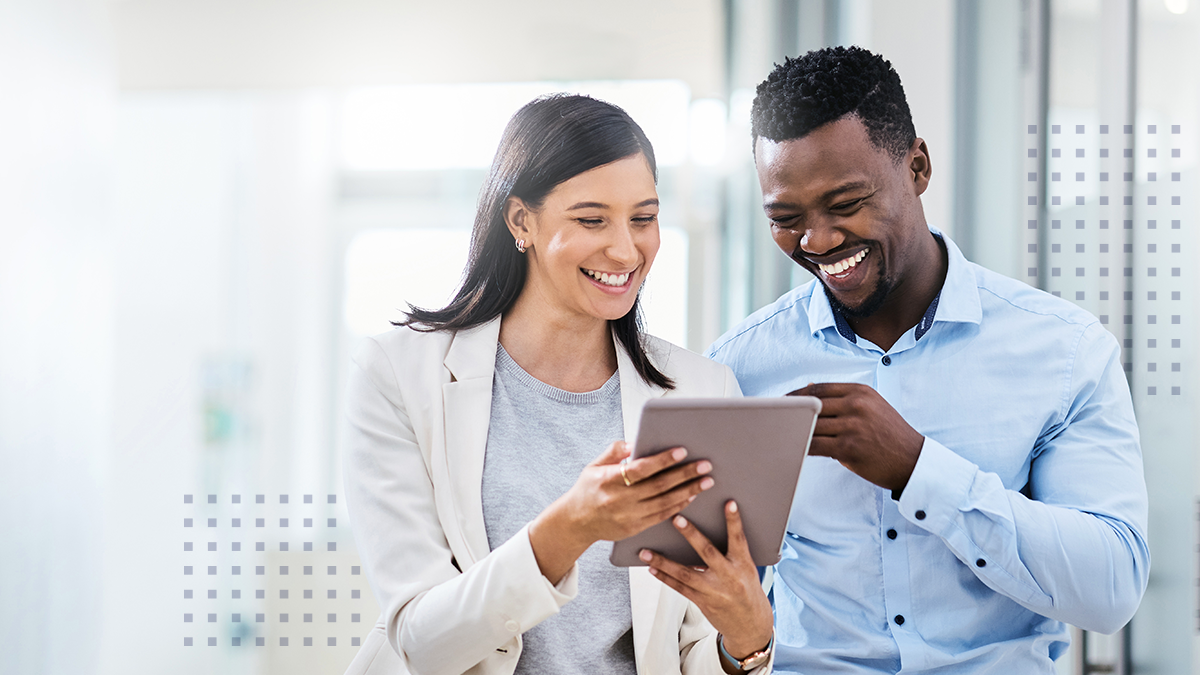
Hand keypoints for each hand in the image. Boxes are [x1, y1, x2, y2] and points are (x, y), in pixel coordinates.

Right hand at [529, 441, 713, 583]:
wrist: (576, 522)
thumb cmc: (588, 489)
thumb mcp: (594, 466)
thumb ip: (613, 452)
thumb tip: (634, 442)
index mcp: (609, 480)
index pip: (641, 469)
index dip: (662, 460)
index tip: (682, 451)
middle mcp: (620, 500)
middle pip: (659, 486)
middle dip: (685, 475)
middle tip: (705, 465)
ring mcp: (629, 516)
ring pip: (665, 503)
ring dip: (688, 491)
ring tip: (706, 481)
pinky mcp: (635, 528)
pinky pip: (662, 516)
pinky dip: (678, 506)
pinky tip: (691, 496)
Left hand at [640, 501, 772, 667]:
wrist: (750, 624)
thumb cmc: (747, 591)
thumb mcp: (747, 569)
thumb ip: (732, 552)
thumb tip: (708, 529)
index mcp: (743, 565)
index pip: (739, 539)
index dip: (734, 521)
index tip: (729, 503)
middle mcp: (728, 576)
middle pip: (707, 552)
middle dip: (691, 534)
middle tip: (676, 518)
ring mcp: (714, 590)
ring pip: (685, 573)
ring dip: (663, 562)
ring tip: (645, 552)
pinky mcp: (702, 602)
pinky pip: (680, 588)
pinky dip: (664, 578)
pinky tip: (652, 569)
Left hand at [790, 382, 923, 492]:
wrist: (912, 460)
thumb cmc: (889, 435)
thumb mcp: (872, 407)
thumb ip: (843, 399)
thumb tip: (810, 391)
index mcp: (860, 391)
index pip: (818, 389)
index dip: (796, 395)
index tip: (782, 402)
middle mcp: (856, 405)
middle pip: (811, 405)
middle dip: (791, 412)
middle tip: (774, 419)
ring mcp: (853, 426)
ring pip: (811, 426)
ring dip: (793, 431)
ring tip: (779, 435)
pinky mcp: (849, 448)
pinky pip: (815, 445)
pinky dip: (801, 447)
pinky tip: (794, 449)